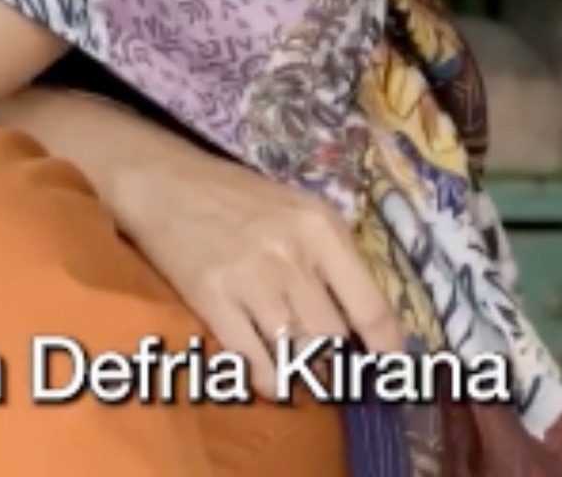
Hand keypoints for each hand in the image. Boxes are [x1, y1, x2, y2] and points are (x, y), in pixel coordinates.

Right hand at [0, 89, 403, 400]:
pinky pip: (254, 363)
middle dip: (335, 360)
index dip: (389, 348)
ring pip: (298, 356)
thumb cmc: (239, 197)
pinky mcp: (213, 300)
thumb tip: (363, 322)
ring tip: (300, 370)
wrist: (167, 182)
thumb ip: (331, 258)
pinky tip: (269, 376)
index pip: (371, 305)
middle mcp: (291, 254)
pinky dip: (268, 380)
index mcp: (321, 228)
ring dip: (303, 373)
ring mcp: (251, 279)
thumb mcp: (298, 211)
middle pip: (332, 338)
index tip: (394, 372)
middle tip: (330, 365)